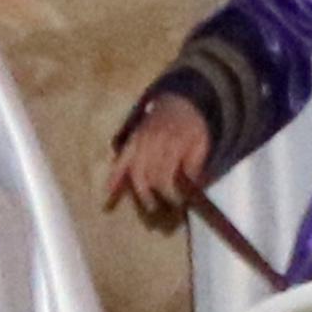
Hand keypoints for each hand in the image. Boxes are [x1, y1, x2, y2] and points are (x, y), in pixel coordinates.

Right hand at [104, 94, 211, 217]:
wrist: (182, 102)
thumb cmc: (194, 127)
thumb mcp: (202, 144)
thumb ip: (195, 164)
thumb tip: (189, 186)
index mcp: (172, 142)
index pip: (165, 175)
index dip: (170, 194)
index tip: (178, 204)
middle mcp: (152, 142)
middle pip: (148, 175)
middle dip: (155, 195)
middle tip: (166, 209)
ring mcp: (139, 140)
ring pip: (134, 170)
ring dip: (139, 190)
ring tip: (149, 206)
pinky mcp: (132, 140)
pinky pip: (120, 159)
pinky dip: (114, 175)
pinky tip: (109, 192)